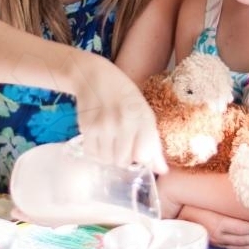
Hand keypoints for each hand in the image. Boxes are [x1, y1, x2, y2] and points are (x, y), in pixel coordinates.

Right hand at [74, 55, 167, 174]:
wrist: (95, 77)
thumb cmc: (125, 98)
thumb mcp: (145, 115)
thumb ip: (154, 144)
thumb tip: (162, 171)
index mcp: (142, 118)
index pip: (143, 155)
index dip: (140, 157)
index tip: (137, 150)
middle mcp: (123, 122)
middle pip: (122, 161)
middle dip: (123, 158)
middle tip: (121, 144)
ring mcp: (103, 126)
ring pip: (106, 160)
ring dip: (108, 156)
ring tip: (109, 141)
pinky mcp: (86, 127)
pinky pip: (91, 153)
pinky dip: (95, 151)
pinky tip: (98, 139)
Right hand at [179, 206, 248, 248]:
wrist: (176, 214)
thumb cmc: (194, 203)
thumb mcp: (210, 201)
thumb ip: (227, 201)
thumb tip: (247, 197)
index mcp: (218, 223)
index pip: (243, 228)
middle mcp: (218, 235)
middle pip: (244, 239)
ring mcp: (216, 242)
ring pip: (240, 247)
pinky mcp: (214, 245)